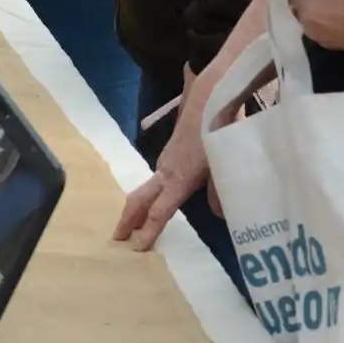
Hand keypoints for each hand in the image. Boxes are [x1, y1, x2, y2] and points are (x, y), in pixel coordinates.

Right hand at [113, 69, 218, 251]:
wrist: (209, 95)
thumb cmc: (218, 129)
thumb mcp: (226, 164)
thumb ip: (221, 193)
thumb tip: (218, 213)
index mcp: (178, 179)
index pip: (160, 211)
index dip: (148, 230)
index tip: (136, 247)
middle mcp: (166, 172)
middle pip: (140, 199)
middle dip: (128, 219)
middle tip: (117, 238)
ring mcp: (166, 161)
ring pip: (147, 188)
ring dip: (139, 207)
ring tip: (135, 224)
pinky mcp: (171, 152)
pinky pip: (157, 179)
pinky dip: (151, 194)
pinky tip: (160, 197)